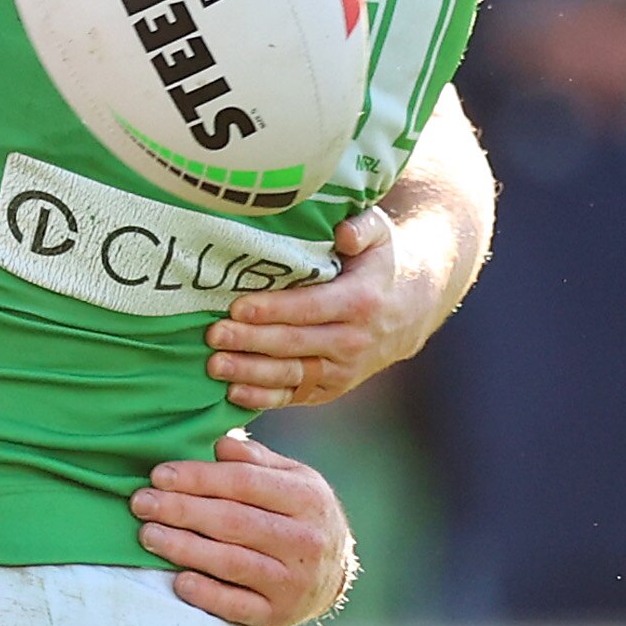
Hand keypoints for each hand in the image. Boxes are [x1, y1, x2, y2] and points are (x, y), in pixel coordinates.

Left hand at [133, 432, 353, 625]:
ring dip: (184, 548)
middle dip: (181, 510)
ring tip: (148, 534)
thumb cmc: (301, 515)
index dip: (198, 477)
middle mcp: (302, 540)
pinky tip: (179, 580)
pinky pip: (237, 605)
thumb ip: (256, 459)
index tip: (159, 474)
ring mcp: (292, 581)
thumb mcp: (292, 478)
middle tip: (141, 502)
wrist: (335, 574)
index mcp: (305, 497)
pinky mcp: (277, 614)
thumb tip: (220, 443)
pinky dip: (206, 593)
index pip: (244, 482)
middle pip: (232, 521)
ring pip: (231, 562)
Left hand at [207, 205, 445, 409]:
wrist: (412, 308)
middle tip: (214, 335)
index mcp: (360, 301)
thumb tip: (343, 233)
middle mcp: (353, 341)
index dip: (272, 310)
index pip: (310, 308)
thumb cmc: (381, 262)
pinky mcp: (334, 387)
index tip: (237, 307)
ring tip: (215, 366)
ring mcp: (344, 370)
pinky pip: (296, 396)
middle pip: (294, 344)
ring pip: (292, 375)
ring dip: (251, 374)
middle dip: (251, 342)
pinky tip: (234, 392)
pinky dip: (265, 398)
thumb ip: (361, 227)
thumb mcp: (380, 234)